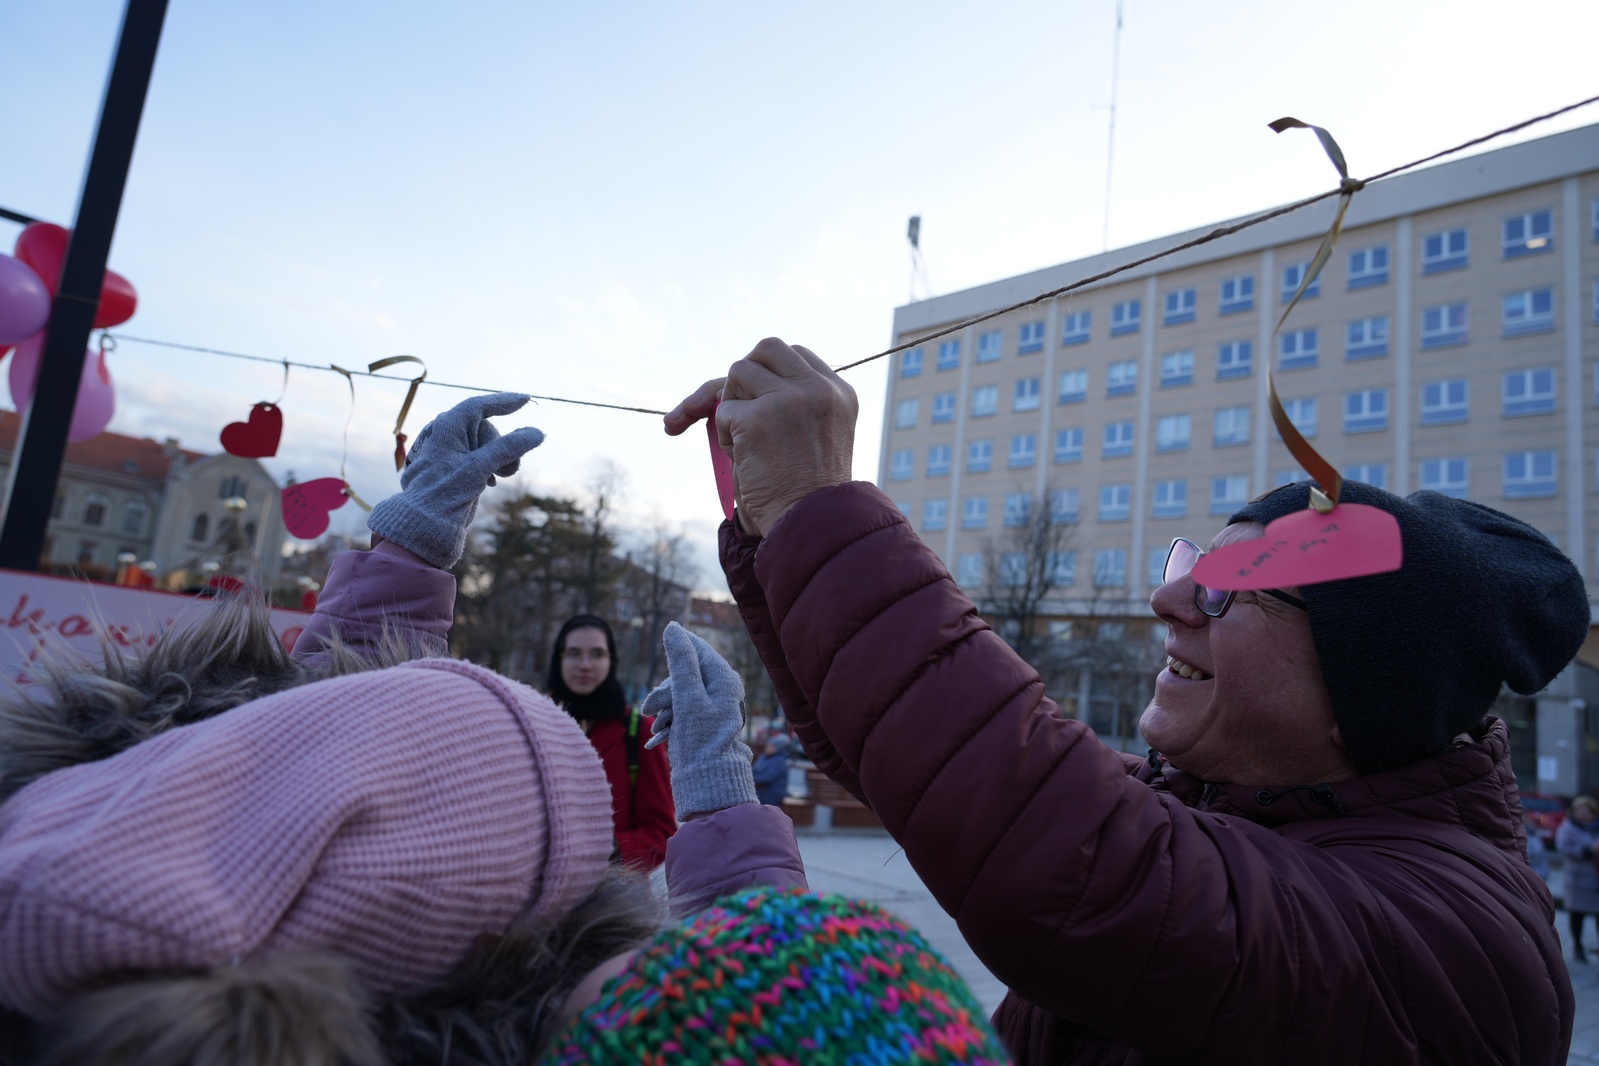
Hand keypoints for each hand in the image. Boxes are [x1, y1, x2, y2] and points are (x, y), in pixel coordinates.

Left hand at [366, 392, 543, 568]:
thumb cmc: (444, 492)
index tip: (526, 399)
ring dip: (500, 458)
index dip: (504, 401)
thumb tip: (537, 433)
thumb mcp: (479, 467)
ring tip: (501, 477)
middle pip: (487, 428)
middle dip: (503, 445)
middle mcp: (448, 435)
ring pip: (487, 444)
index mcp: (446, 427)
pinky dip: (491, 466)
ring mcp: (452, 452)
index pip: (479, 405)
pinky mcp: (456, 468)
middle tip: (509, 470)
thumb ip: (509, 447)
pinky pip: (482, 457)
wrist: (424, 524)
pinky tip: (491, 482)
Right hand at [642, 622, 754, 816]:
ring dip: (663, 708)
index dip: (679, 644)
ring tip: (655, 729)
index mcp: (724, 679)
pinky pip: (680, 712)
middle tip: (649, 710)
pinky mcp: (702, 723)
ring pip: (679, 694)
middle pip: (685, 675)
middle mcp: (722, 690)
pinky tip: (657, 737)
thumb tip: (673, 629)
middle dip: (664, 691)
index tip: (665, 637)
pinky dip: (668, 721)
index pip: (699, 649)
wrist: (706, 781)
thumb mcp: (687, 696)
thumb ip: (680, 662)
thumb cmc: (700, 739)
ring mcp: (712, 707)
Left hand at [665, 338, 856, 535]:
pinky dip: (725, 436)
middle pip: (766, 349)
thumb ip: (795, 403)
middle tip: (746, 409)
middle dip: (746, 375)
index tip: (762, 401)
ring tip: (750, 443)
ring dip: (733, 407)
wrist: (814, 525)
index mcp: (839, 392)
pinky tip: (746, 459)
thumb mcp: (819, 436)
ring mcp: (790, 399)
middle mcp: (819, 388)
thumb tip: (741, 380)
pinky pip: (723, 411)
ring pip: (738, 373)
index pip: (796, 355)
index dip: (770, 373)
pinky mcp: (759, 417)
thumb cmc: (810, 491)